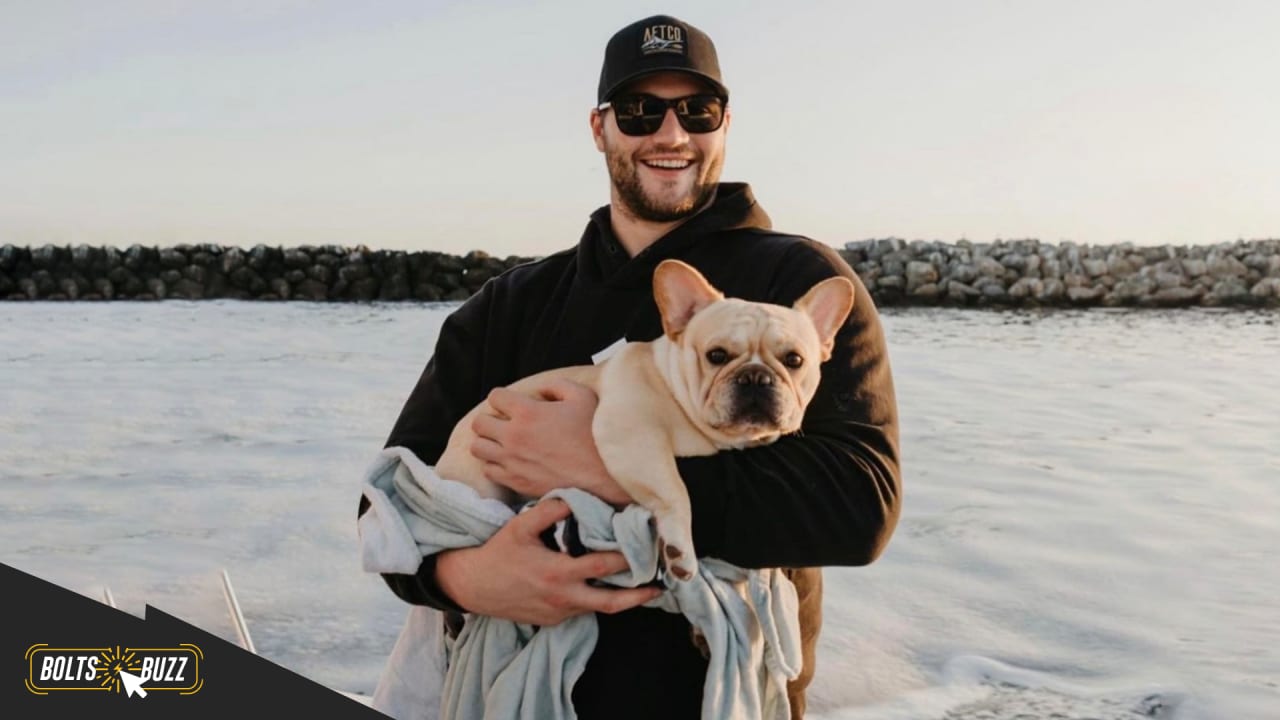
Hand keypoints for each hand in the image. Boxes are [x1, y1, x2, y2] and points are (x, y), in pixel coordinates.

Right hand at [435, 499, 661, 624]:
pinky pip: (584, 610)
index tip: (647, 545)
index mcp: (559, 573)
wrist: (473, 587)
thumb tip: (577, 495)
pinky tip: (609, 586)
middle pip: (614, 602)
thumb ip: (550, 510)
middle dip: (641, 593)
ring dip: (624, 598)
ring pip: (601, 609)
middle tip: (662, 581)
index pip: (605, 565)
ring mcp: (560, 613)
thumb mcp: (521, 526)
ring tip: (646, 586)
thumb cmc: (499, 553)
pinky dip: (599, 599)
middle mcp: (564, 598)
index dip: (630, 556)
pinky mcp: (555, 621)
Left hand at [470, 378, 631, 505]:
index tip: (513, 404)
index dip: (503, 398)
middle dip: (490, 419)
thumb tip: (540, 391)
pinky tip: (510, 461)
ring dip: (488, 442)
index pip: (494, 397)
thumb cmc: (594, 434)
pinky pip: (488, 470)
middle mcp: (514, 436)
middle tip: (505, 423)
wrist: (602, 475)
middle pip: (479, 423)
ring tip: (503, 443)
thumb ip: (556, 386)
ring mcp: (512, 461)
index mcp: (528, 412)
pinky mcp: (514, 481)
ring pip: (478, 448)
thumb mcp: (582, 396)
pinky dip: (494, 464)